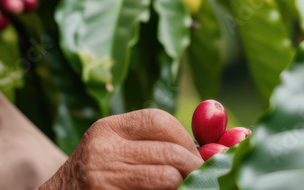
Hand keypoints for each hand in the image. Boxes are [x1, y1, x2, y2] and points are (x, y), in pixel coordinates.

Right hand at [40, 109, 202, 189]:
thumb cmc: (95, 176)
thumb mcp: (112, 150)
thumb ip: (148, 144)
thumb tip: (208, 147)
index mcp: (107, 128)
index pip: (158, 120)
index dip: (185, 138)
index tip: (199, 155)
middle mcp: (103, 148)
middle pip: (167, 150)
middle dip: (194, 165)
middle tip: (205, 176)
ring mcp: (103, 176)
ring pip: (166, 177)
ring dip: (184, 185)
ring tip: (186, 187)